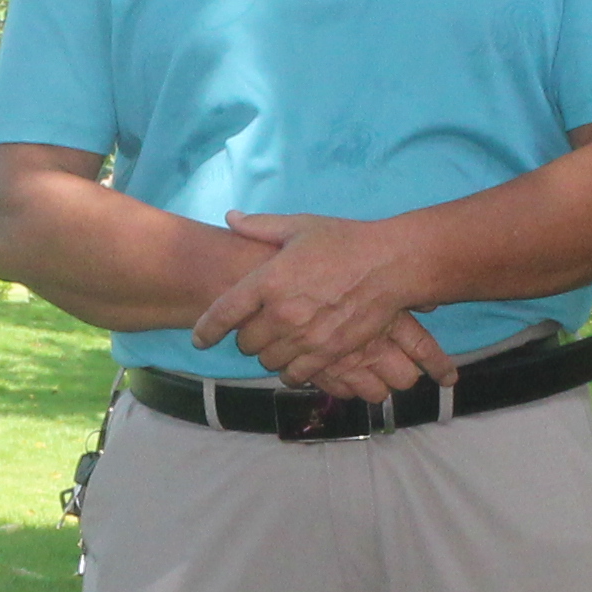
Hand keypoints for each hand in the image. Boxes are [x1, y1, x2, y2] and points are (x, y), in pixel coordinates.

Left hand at [192, 212, 457, 392]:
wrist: (390, 265)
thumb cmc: (345, 241)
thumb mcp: (300, 227)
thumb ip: (260, 226)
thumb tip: (231, 218)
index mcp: (268, 280)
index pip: (223, 313)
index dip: (206, 330)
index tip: (200, 338)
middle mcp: (282, 312)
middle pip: (245, 342)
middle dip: (247, 337)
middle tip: (258, 328)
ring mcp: (305, 336)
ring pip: (268, 360)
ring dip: (269, 353)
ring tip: (279, 342)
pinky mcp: (328, 353)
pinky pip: (295, 374)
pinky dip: (291, 370)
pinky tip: (296, 359)